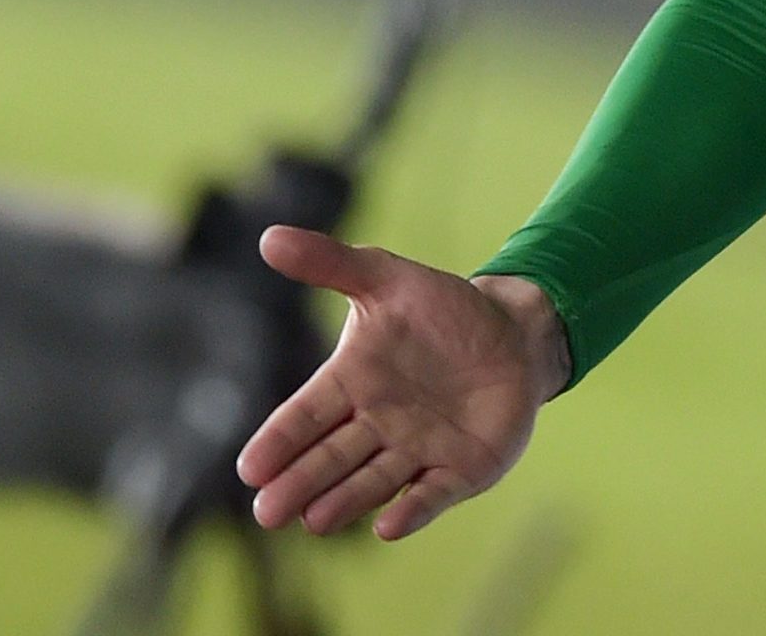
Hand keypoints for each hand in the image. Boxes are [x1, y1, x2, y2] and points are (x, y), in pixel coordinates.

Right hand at [238, 227, 566, 539]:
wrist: (514, 333)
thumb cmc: (444, 310)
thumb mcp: (388, 279)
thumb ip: (331, 264)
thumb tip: (268, 237)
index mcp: (351, 383)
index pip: (305, 415)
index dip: (280, 440)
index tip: (251, 466)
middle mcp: (376, 425)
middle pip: (330, 458)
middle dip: (299, 484)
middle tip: (266, 511)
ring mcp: (416, 451)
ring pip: (372, 482)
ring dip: (344, 501)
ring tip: (313, 520)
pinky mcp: (459, 470)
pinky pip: (432, 495)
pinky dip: (411, 511)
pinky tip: (387, 527)